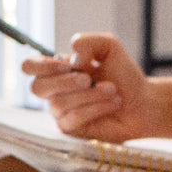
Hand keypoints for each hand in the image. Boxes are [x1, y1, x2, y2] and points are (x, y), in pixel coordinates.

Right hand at [22, 33, 153, 143]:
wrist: (142, 102)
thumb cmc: (124, 76)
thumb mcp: (109, 47)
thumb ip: (88, 42)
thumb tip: (72, 57)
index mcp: (58, 70)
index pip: (30, 66)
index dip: (40, 66)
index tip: (66, 65)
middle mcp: (55, 91)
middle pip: (37, 88)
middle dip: (64, 82)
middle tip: (89, 79)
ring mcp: (61, 112)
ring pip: (58, 104)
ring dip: (90, 95)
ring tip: (112, 90)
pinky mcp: (71, 130)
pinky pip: (73, 119)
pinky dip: (95, 108)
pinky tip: (112, 103)